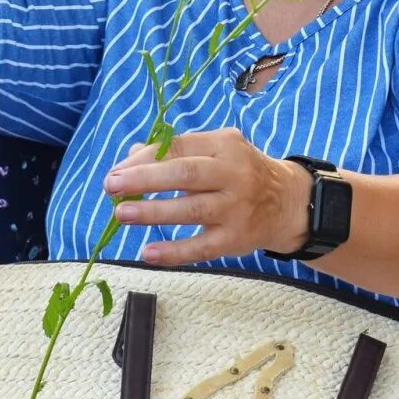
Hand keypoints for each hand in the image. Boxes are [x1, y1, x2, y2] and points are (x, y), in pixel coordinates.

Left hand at [102, 130, 311, 263]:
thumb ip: (176, 151)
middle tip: (111, 186)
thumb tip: (132, 154)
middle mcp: (233, 174)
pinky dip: (174, 251)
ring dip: (153, 212)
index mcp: (225, 145)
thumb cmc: (240, 172)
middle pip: (184, 174)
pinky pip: (201, 247)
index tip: (116, 170)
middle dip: (144, 179)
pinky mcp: (235, 239)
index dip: (145, 158)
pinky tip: (147, 253)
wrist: (288, 203)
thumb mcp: (216, 151)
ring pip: (191, 210)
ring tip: (121, 214)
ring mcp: (236, 208)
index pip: (179, 147)